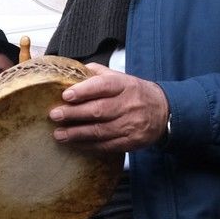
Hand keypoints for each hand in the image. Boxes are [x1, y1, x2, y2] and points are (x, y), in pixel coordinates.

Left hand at [49, 63, 168, 152]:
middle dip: (74, 114)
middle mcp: (128, 105)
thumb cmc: (136, 93)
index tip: (66, 95)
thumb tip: (72, 73)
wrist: (164, 111)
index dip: (83, 91)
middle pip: (98, 110)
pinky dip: (88, 146)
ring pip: (100, 131)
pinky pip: (107, 145)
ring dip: (77, 133)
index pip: (103, 86)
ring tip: (59, 134)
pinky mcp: (131, 141)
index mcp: (125, 85)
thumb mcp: (121, 78)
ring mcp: (131, 125)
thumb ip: (98, 74)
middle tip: (55, 115)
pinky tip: (75, 144)